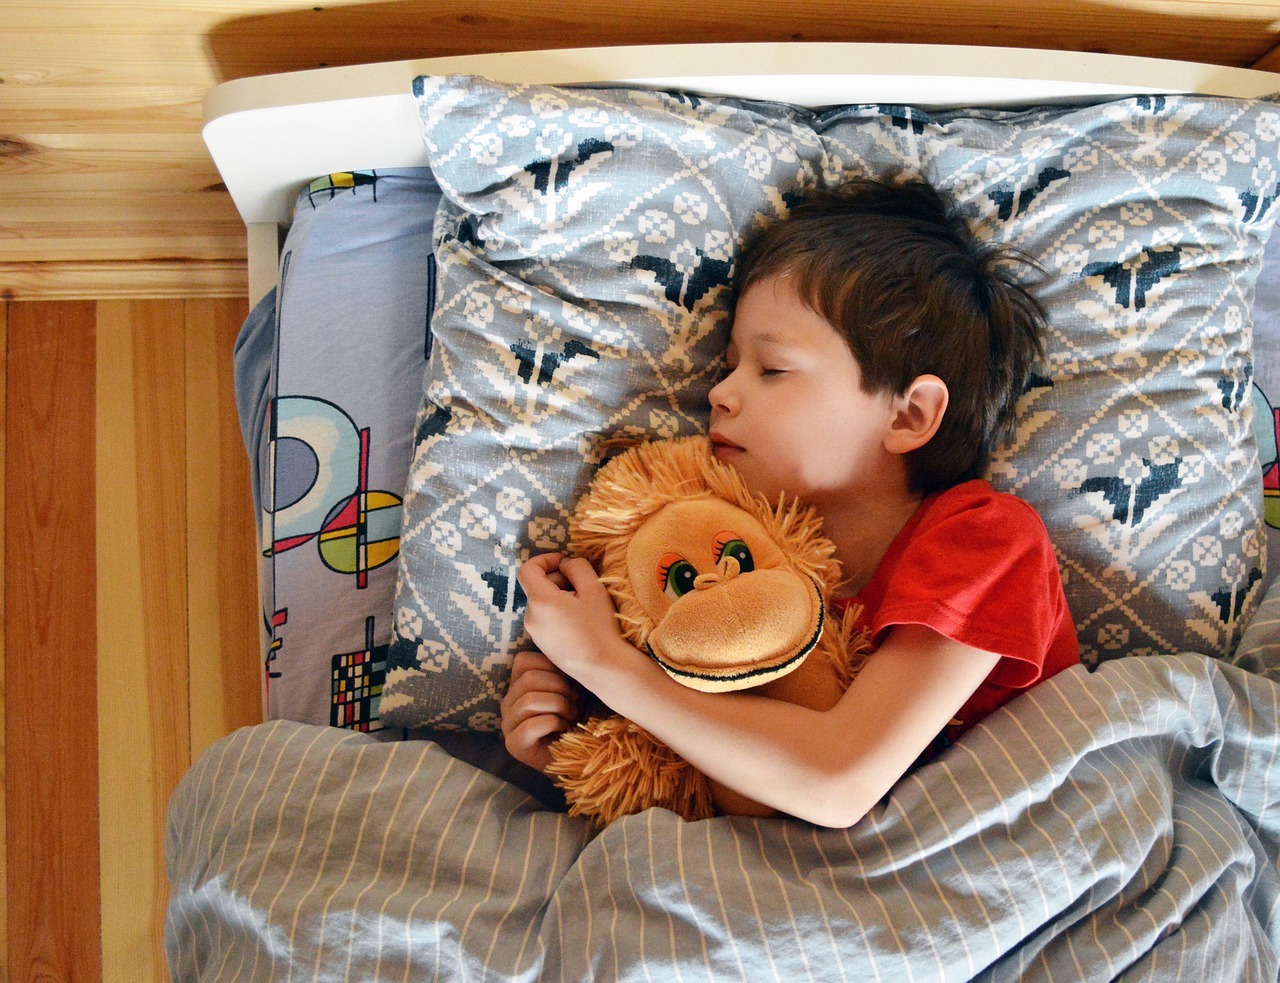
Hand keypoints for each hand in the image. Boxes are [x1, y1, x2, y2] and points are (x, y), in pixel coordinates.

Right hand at [500, 650, 583, 772]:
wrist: (578, 757)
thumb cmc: (576, 718)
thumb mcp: (572, 688)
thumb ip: (564, 669)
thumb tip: (572, 648)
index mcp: (517, 686)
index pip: (524, 661)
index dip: (552, 667)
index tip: (571, 683)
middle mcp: (507, 703)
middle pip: (528, 679)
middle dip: (560, 688)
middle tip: (576, 703)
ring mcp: (507, 725)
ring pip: (529, 700)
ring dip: (559, 706)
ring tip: (571, 716)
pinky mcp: (514, 745)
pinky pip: (531, 725)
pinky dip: (553, 723)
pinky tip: (563, 729)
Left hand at [516, 553, 633, 684]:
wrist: (603, 668)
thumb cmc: (600, 627)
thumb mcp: (593, 588)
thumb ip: (576, 567)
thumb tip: (564, 565)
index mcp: (540, 601)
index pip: (527, 569)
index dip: (545, 559)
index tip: (565, 562)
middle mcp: (531, 617)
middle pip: (536, 586)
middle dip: (557, 579)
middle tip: (582, 586)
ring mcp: (535, 634)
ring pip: (542, 603)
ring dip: (559, 596)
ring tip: (583, 606)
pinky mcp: (542, 645)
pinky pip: (545, 619)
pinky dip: (558, 612)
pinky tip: (579, 622)